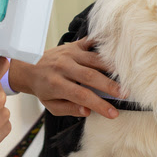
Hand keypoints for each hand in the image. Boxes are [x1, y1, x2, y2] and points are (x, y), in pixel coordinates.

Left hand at [8, 38, 123, 118]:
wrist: (29, 67)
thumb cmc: (43, 89)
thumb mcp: (51, 105)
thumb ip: (69, 109)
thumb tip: (87, 111)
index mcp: (56, 84)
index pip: (81, 95)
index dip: (99, 105)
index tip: (113, 113)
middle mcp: (63, 66)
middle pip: (91, 76)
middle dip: (110, 86)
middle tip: (126, 94)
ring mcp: (69, 53)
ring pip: (94, 59)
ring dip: (112, 68)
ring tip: (126, 77)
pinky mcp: (74, 45)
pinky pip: (92, 43)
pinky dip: (105, 46)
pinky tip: (118, 52)